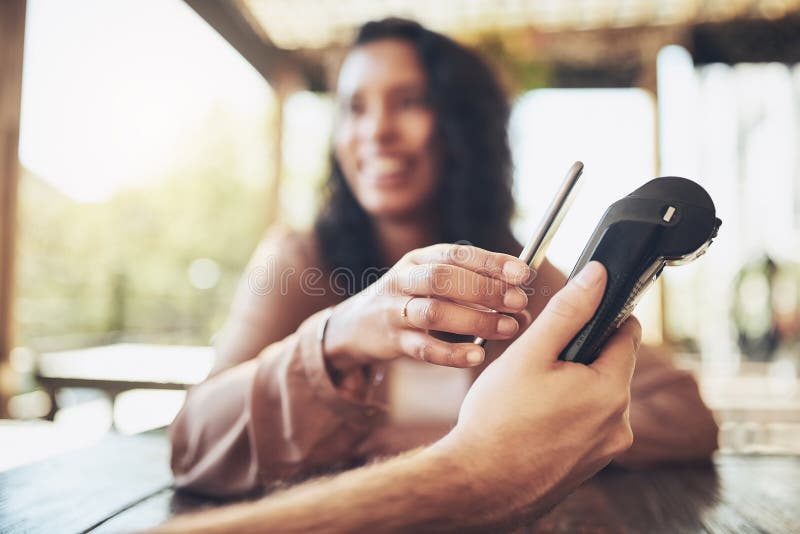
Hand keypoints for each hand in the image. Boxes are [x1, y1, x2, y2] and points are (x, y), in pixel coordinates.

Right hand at [323, 243, 531, 368]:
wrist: (356, 327)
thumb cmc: (410, 301)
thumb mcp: (431, 283)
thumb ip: (471, 287)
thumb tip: (522, 300)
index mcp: (419, 259)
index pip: (457, 254)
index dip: (491, 262)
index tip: (523, 273)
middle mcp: (405, 279)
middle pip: (443, 278)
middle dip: (485, 289)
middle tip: (519, 302)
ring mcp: (395, 310)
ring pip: (433, 312)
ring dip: (475, 321)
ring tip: (508, 328)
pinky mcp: (392, 341)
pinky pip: (422, 348)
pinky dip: (451, 353)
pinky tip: (476, 355)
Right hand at [440, 261, 640, 520]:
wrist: (478, 485)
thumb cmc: (497, 420)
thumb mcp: (529, 353)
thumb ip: (568, 310)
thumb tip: (598, 275)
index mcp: (611, 390)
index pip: (628, 333)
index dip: (600, 317)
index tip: (571, 320)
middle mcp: (619, 424)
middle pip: (611, 367)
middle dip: (580, 356)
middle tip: (537, 363)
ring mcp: (607, 450)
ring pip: (597, 398)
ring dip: (573, 388)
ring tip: (530, 396)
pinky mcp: (590, 467)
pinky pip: (587, 426)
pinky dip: (567, 417)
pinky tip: (533, 422)